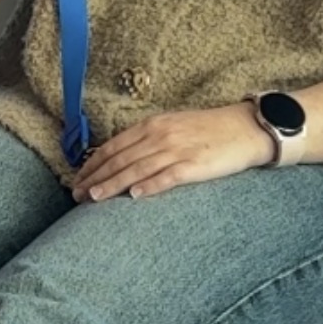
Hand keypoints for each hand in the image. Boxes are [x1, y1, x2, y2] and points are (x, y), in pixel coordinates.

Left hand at [69, 104, 276, 201]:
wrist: (246, 128)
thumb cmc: (208, 129)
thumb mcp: (172, 126)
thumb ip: (147, 139)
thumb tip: (121, 157)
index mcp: (152, 125)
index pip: (113, 146)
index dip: (92, 163)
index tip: (76, 179)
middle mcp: (160, 135)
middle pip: (119, 159)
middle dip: (95, 177)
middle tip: (77, 194)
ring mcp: (177, 149)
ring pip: (137, 168)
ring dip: (113, 184)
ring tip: (94, 198)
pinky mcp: (195, 164)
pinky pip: (167, 176)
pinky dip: (149, 186)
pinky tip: (134, 196)